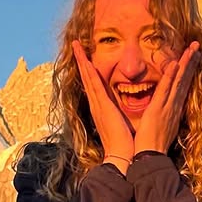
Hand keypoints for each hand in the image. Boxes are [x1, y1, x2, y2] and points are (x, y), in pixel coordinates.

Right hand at [72, 40, 134, 160]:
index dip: (88, 70)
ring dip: (81, 60)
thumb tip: (124, 112)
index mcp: (102, 109)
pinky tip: (85, 60)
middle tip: (75, 44)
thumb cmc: (126, 144)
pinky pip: (94, 84)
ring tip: (76, 45)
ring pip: (87, 77)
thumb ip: (121, 115)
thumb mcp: (123, 124)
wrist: (123, 157)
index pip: (93, 85)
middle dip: (81, 60)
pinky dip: (88, 71)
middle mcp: (96, 105)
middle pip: (86, 78)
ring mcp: (97, 105)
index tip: (85, 57)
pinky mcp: (102, 106)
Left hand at [130, 43, 199, 154]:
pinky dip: (171, 77)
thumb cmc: (151, 146)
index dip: (188, 71)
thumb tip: (161, 109)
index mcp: (173, 110)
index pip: (182, 86)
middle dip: (191, 62)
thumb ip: (161, 116)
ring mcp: (168, 108)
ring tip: (192, 49)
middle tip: (196, 46)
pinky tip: (175, 64)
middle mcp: (174, 107)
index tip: (192, 57)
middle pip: (185, 80)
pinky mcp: (158, 110)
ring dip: (185, 64)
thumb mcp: (159, 127)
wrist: (149, 158)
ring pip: (179, 82)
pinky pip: (166, 90)